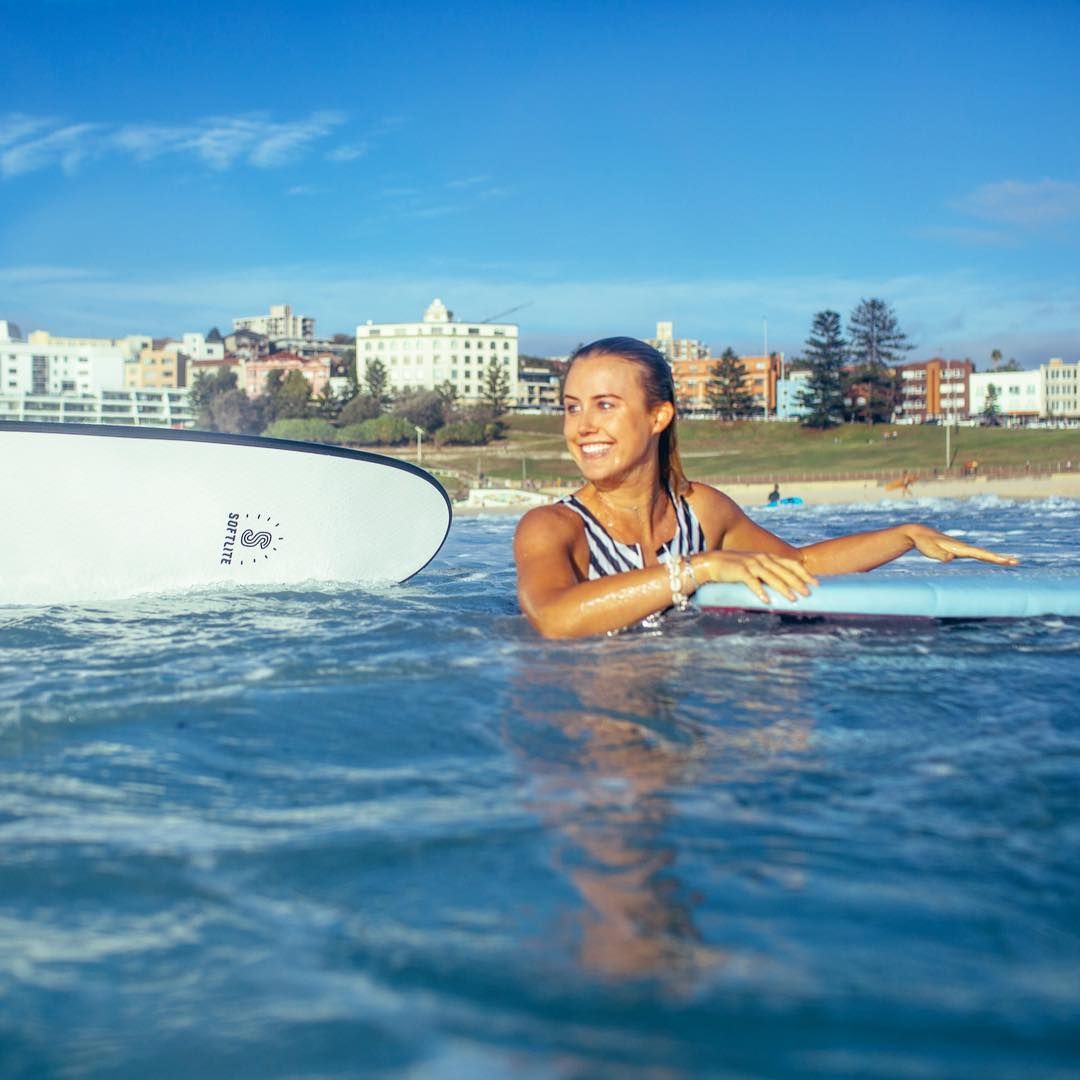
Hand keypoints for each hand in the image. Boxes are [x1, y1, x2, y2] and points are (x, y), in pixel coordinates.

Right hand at [695, 550, 817, 603]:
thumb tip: (783, 586)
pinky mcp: (740, 571)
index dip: (804, 573)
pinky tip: (767, 600)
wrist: (711, 563)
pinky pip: (752, 582)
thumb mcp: (754, 567)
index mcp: (767, 557)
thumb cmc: (734, 567)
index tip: (816, 583)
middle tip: (809, 593)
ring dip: (783, 588)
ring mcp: (751, 564)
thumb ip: (767, 572)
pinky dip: (760, 591)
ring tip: (793, 599)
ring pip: (771, 577)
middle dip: (798, 582)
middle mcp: (762, 558)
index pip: (791, 564)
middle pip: (784, 571)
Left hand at [906, 525, 1018, 565]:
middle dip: (1000, 558)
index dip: (993, 558)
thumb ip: (939, 555)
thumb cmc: (924, 543)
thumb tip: (949, 559)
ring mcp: (961, 549)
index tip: (1006, 560)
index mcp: (959, 548)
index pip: (979, 554)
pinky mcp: (958, 551)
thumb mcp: (929, 549)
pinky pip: (975, 555)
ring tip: (1010, 561)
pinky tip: (992, 559)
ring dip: (995, 557)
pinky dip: (987, 557)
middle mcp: (963, 547)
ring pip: (982, 554)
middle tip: (1016, 562)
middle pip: (985, 553)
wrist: (919, 533)